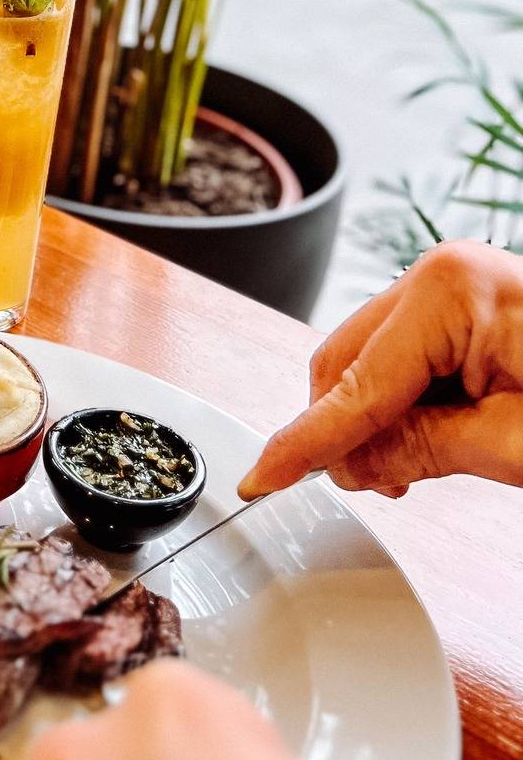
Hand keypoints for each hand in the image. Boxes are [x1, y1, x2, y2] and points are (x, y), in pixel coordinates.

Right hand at [239, 241, 522, 498]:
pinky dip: (407, 402)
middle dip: (346, 430)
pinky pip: (401, 357)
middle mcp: (443, 274)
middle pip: (344, 362)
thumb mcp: (516, 442)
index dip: (307, 441)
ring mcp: (450, 285)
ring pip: (368, 363)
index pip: (356, 384)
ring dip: (379, 420)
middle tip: (377, 484)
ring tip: (430, 460)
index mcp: (450, 292)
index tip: (262, 476)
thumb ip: (425, 450)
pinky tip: (443, 430)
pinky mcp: (461, 304)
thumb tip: (351, 466)